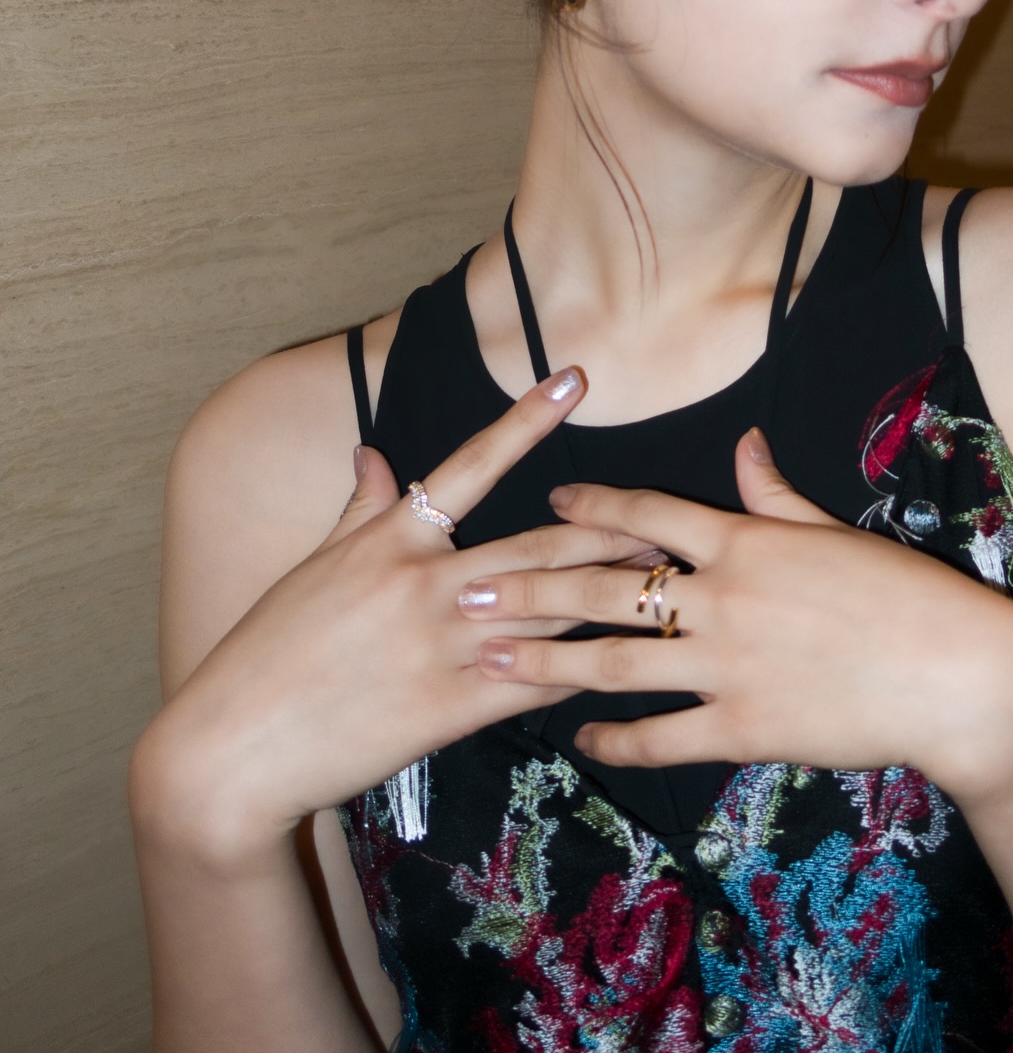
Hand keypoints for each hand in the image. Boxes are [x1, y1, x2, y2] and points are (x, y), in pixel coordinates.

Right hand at [134, 367, 655, 865]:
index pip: (471, 464)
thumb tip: (375, 451)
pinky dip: (578, 669)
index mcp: (391, 539)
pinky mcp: (450, 708)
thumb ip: (359, 507)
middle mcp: (424, 582)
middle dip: (608, 530)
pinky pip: (533, 681)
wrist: (235, 746)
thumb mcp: (313, 566)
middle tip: (663, 514)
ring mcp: (442, 645)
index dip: (526, 420)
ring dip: (611, 596)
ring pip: (548, 610)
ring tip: (666, 581)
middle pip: (538, 545)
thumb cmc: (269, 650)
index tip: (574, 379)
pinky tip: (622, 662)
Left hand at [472, 427, 1012, 794]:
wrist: (955, 675)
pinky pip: (660, 736)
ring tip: (491, 660)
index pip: (649, 513)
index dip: (591, 506)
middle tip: (466, 593)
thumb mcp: (833, 531)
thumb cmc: (903, 594)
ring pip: (614, 661)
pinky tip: (577, 737)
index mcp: (745, 540)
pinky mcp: (741, 728)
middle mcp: (722, 597)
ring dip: (545, 660)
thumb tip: (744, 444)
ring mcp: (726, 665)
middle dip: (530, 587)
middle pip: (606, 586)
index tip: (545, 505)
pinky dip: (613, 738)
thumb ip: (774, 494)